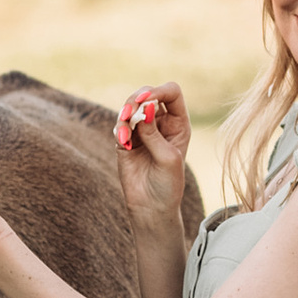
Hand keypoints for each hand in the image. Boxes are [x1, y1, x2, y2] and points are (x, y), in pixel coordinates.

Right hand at [113, 79, 188, 220]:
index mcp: (178, 123)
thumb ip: (154, 133)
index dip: (159, 91)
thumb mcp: (167, 158)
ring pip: (130, 106)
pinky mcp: (125, 140)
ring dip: (125, 113)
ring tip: (124, 132)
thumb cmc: (168, 184)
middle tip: (129, 112)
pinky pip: (119, 125)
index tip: (146, 100)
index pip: (171, 93)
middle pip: (147, 94)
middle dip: (137, 99)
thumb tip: (145, 106)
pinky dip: (119, 128)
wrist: (152, 207)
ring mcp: (142, 130)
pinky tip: (122, 140)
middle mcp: (161, 122)